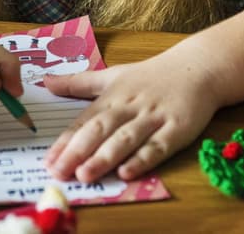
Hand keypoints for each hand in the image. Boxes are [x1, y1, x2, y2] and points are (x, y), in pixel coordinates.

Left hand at [42, 53, 217, 182]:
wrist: (198, 68)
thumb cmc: (151, 76)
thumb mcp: (112, 75)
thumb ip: (78, 83)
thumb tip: (45, 82)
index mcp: (112, 96)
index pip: (84, 121)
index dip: (65, 142)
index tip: (48, 161)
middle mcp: (129, 106)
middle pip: (100, 129)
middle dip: (78, 151)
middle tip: (58, 171)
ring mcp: (154, 118)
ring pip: (126, 138)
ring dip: (104, 157)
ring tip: (84, 174)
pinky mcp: (177, 129)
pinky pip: (158, 147)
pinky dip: (142, 160)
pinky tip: (127, 172)